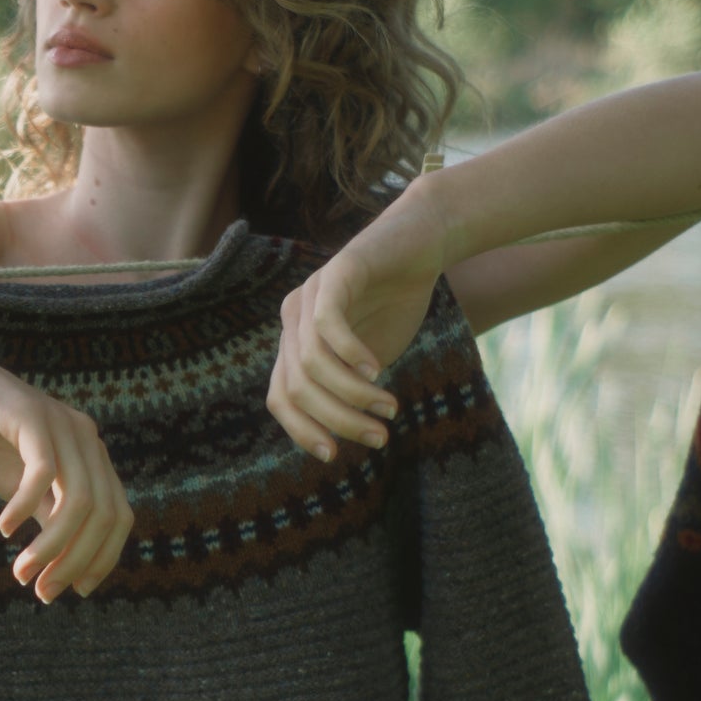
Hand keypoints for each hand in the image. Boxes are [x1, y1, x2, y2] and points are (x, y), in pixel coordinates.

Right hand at [0, 334, 133, 601]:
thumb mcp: (24, 488)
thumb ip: (51, 518)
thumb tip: (69, 568)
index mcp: (93, 456)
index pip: (118, 517)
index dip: (102, 559)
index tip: (74, 591)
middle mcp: (87, 438)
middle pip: (103, 515)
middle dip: (75, 561)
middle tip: (41, 590)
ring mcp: (61, 423)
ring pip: (77, 500)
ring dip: (51, 545)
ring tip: (21, 571)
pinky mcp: (29, 413)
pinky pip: (42, 471)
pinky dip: (24, 505)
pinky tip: (3, 527)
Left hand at [267, 229, 442, 462]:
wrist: (421, 245)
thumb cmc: (395, 304)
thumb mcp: (367, 361)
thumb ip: (349, 391)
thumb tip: (343, 439)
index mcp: (294, 343)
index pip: (279, 398)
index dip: (301, 431)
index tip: (334, 456)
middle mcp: (292, 319)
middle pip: (297, 387)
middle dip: (337, 421)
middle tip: (378, 437)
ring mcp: (309, 293)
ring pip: (313, 363)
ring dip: (353, 395)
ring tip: (388, 408)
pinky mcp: (334, 273)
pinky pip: (329, 324)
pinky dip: (351, 355)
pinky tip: (377, 372)